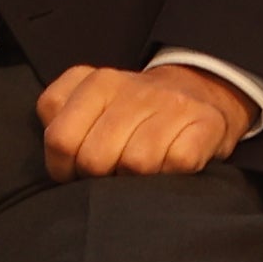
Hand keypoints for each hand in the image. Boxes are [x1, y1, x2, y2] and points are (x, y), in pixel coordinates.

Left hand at [39, 62, 256, 180]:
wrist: (200, 92)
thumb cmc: (132, 113)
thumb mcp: (88, 104)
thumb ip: (60, 121)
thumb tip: (58, 160)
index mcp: (97, 82)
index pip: (59, 138)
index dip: (64, 167)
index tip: (77, 171)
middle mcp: (133, 87)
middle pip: (95, 158)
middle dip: (100, 177)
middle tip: (113, 173)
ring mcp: (172, 104)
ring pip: (136, 163)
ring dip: (137, 179)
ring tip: (141, 171)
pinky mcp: (205, 124)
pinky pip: (177, 163)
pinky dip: (171, 174)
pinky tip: (170, 165)